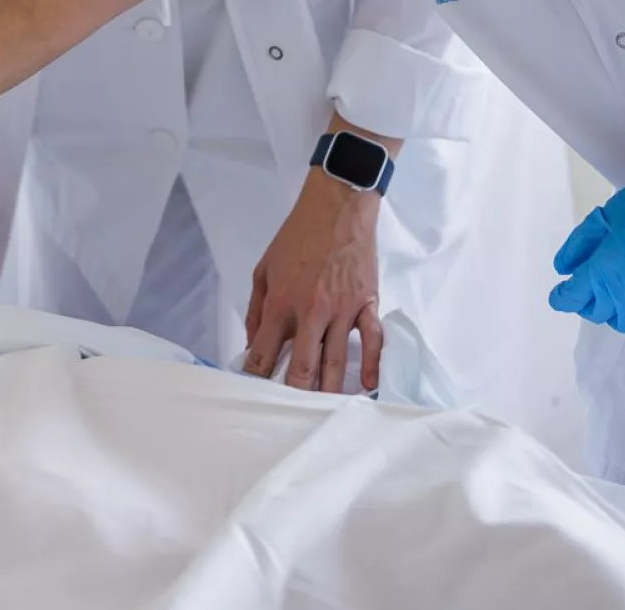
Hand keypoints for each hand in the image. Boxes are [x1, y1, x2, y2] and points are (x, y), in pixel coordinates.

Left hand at [243, 173, 382, 393]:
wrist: (336, 208)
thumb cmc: (297, 237)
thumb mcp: (263, 268)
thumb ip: (255, 309)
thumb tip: (252, 344)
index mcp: (281, 302)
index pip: (264, 351)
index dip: (257, 376)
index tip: (253, 394)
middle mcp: (310, 311)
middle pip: (301, 366)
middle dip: (293, 394)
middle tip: (289, 416)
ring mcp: (341, 309)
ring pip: (335, 360)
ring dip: (328, 390)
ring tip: (323, 413)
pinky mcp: (366, 303)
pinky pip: (372, 339)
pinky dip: (372, 364)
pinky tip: (367, 385)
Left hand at [549, 149, 624, 337]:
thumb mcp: (608, 215)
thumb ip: (581, 244)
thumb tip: (563, 268)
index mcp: (603, 270)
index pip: (571, 298)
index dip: (562, 296)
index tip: (562, 292)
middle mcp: (624, 295)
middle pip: (596, 312)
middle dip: (588, 301)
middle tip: (592, 283)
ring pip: (622, 322)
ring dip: (613, 310)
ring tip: (618, 291)